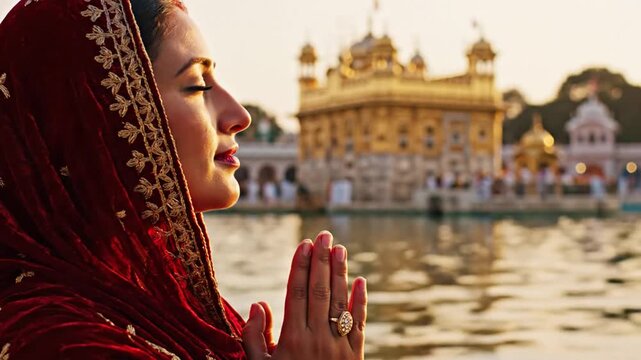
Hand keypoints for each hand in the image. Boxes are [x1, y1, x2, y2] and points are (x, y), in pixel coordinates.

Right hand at [242, 231, 366, 358]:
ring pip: (339, 302)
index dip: (300, 266)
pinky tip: (360, 281)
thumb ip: (255, 337)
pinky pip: (358, 323)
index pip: (296, 293)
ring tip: (340, 249)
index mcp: (292, 339)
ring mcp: (338, 346)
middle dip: (321, 261)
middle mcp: (317, 339)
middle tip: (324, 236)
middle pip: (319, 292)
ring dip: (339, 273)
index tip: (304, 244)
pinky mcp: (354, 355)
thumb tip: (258, 304)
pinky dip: (360, 301)